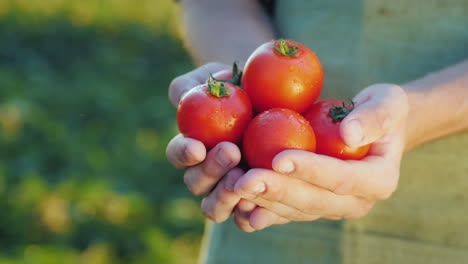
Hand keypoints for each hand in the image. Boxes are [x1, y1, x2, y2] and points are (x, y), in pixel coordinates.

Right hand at [166, 62, 244, 222]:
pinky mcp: (255, 201)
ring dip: (225, 196)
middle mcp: (208, 173)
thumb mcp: (216, 79)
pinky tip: (260, 207)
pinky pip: (246, 220)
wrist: (277, 100)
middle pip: (196, 184)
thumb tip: (180, 96)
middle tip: (231, 153)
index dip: (183, 154)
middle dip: (210, 171)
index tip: (198, 147)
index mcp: (193, 147)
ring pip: (215, 207)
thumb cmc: (241, 86)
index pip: (178, 154)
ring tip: (244, 179)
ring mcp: (231, 190)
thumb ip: (191, 87)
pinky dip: (248, 218)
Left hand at [202, 83, 408, 231]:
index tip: (278, 158)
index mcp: (379, 180)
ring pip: (295, 211)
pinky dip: (262, 209)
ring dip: (263, 201)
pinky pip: (286, 212)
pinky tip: (237, 205)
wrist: (370, 128)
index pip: (341, 178)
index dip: (310, 170)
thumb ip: (374, 117)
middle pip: (313, 201)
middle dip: (278, 191)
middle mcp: (356, 202)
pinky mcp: (312, 207)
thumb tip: (349, 134)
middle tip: (245, 181)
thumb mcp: (387, 103)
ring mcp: (332, 208)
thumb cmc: (381, 110)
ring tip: (234, 189)